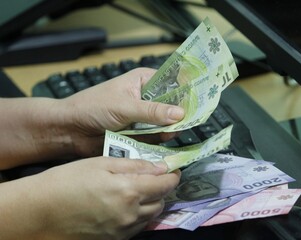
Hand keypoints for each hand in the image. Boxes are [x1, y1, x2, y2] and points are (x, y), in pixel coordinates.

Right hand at [23, 157, 179, 239]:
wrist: (41, 211)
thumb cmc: (69, 180)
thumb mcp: (102, 163)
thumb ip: (135, 165)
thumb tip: (160, 166)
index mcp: (129, 191)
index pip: (165, 184)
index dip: (173, 176)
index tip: (174, 170)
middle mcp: (131, 214)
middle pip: (161, 202)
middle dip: (163, 189)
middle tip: (155, 179)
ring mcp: (123, 231)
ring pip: (151, 216)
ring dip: (153, 203)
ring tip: (142, 192)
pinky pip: (137, 227)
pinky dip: (140, 215)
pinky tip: (128, 206)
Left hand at [62, 68, 184, 156]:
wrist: (70, 129)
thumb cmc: (93, 107)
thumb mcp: (124, 106)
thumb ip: (152, 112)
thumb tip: (181, 114)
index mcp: (144, 81)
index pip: (172, 83)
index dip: (186, 92)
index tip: (200, 104)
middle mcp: (146, 98)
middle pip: (172, 106)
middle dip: (178, 116)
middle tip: (185, 124)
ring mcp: (143, 117)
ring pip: (165, 124)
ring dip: (167, 131)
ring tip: (166, 135)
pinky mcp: (138, 133)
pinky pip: (154, 137)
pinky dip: (157, 141)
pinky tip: (158, 143)